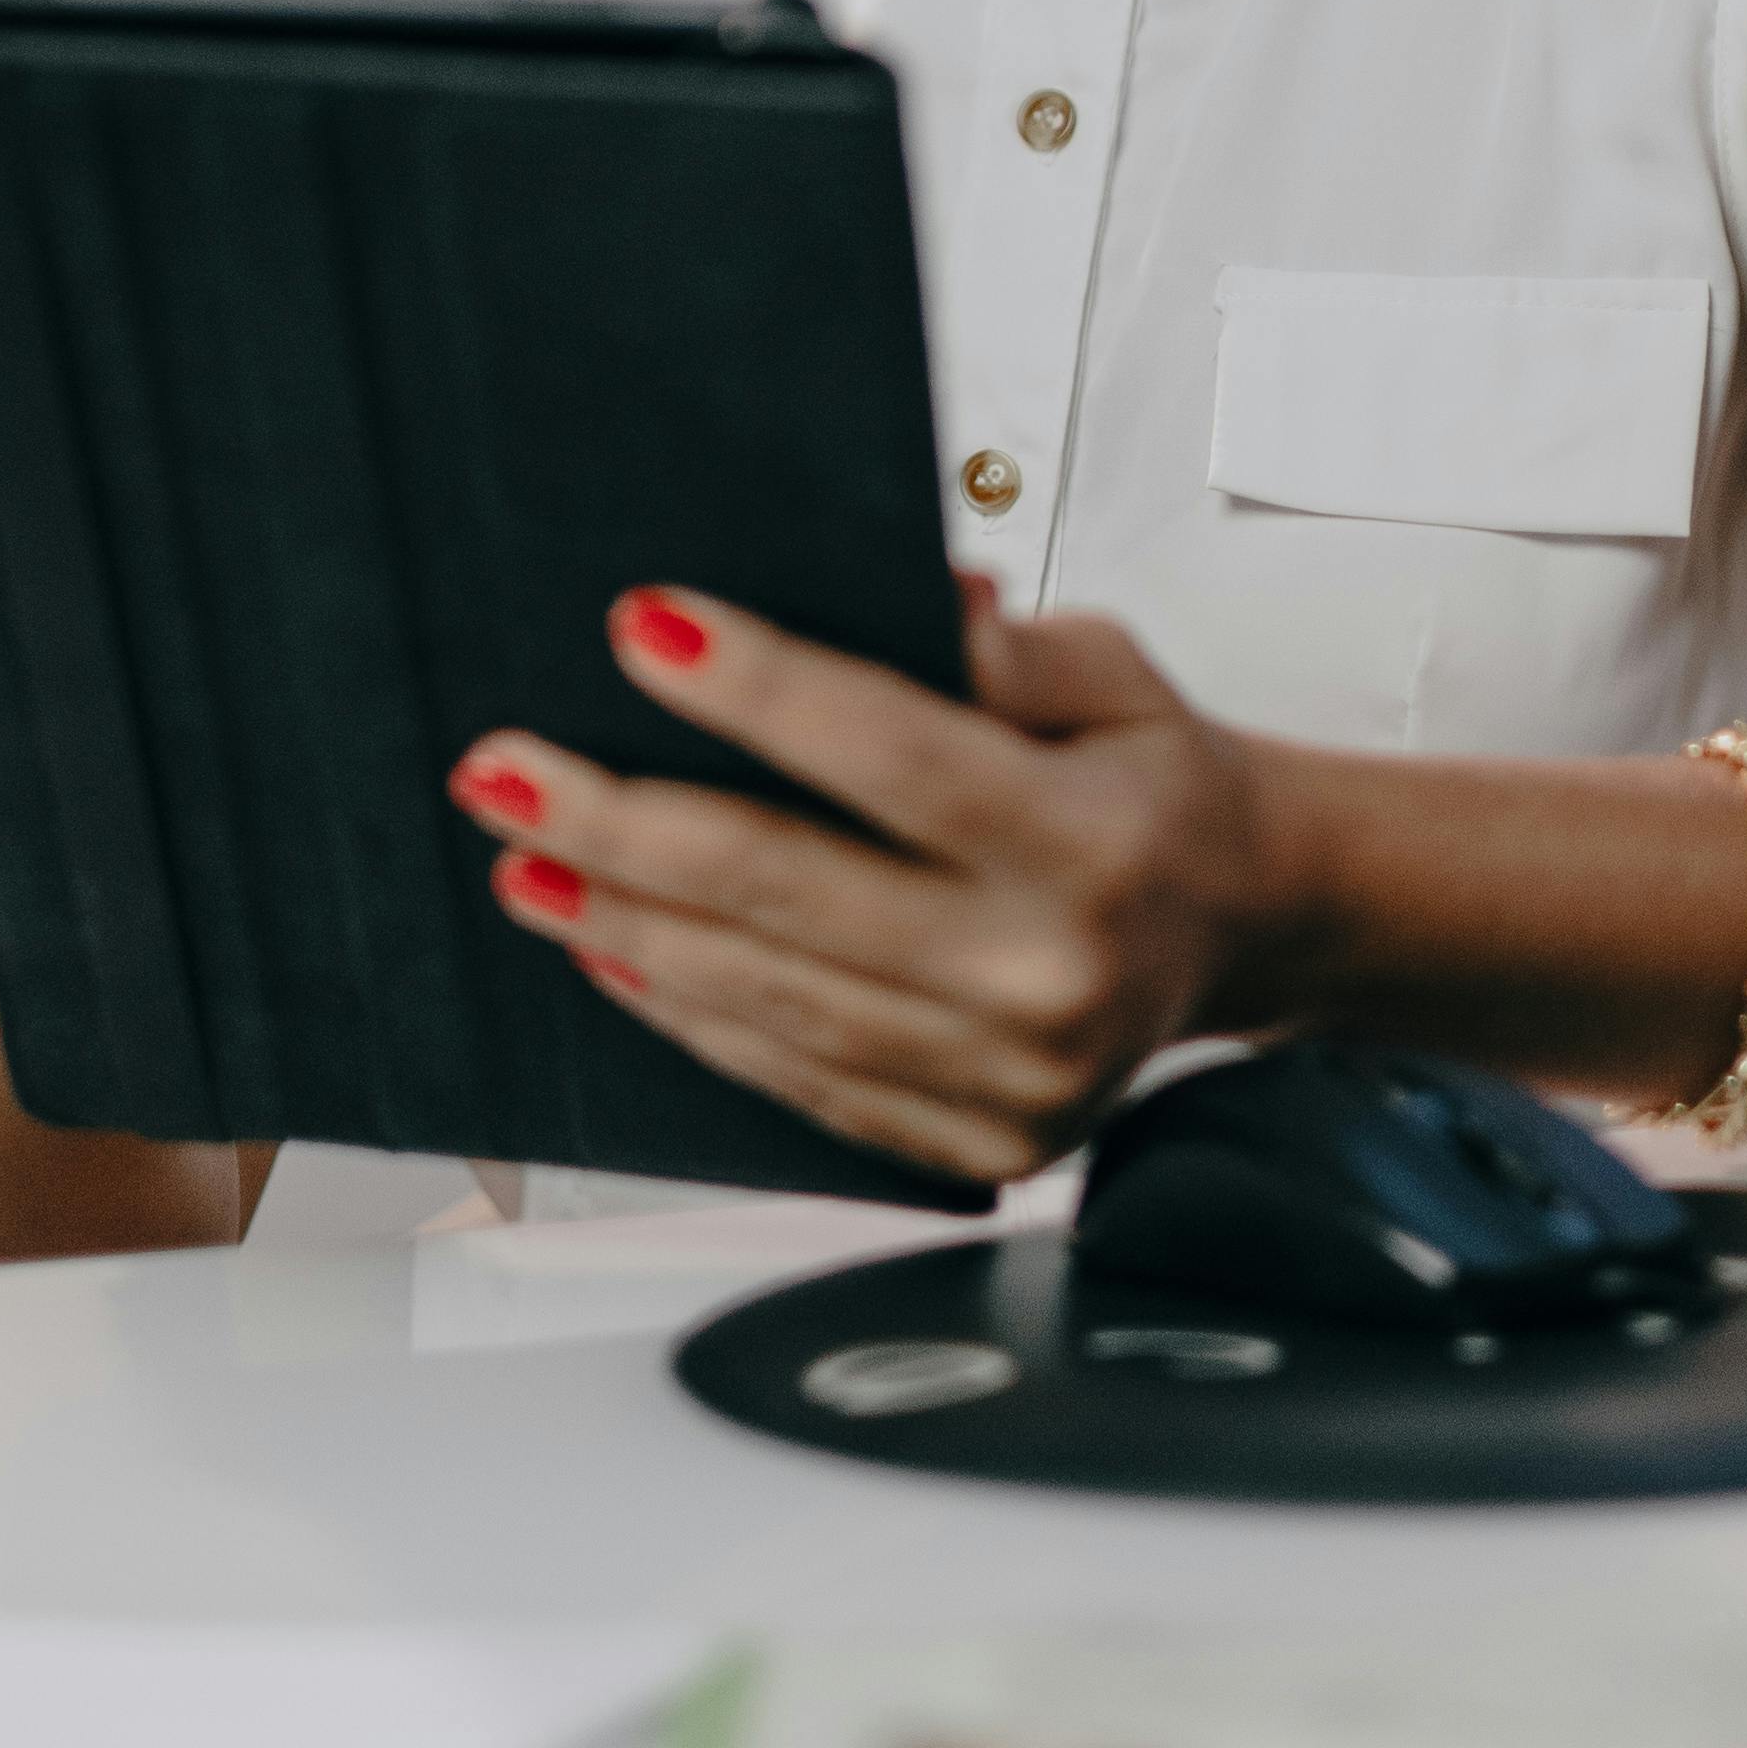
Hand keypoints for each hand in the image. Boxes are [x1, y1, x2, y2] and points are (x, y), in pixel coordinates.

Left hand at [447, 583, 1303, 1182]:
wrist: (1241, 922)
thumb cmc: (1152, 782)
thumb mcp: (1112, 672)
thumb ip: (1007, 645)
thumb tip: (910, 601)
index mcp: (1095, 845)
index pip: (894, 753)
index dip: (758, 688)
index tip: (640, 628)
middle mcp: (1052, 977)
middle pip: (788, 888)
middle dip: (620, 822)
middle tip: (505, 770)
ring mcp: (1012, 1082)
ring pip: (767, 996)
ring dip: (623, 922)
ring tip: (527, 857)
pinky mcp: (974, 1146)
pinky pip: (794, 1076)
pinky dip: (686, 1011)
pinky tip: (614, 947)